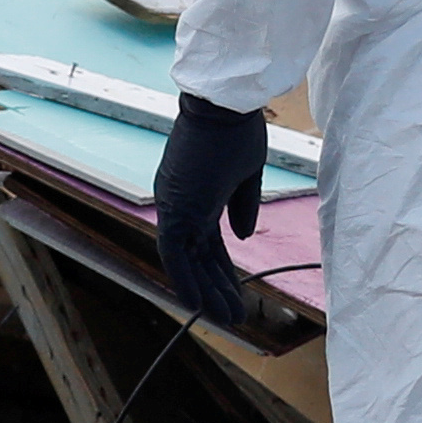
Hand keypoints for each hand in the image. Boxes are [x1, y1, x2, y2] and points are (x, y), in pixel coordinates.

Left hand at [148, 94, 275, 330]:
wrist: (225, 104)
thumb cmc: (237, 129)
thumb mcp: (246, 173)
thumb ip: (242, 206)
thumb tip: (242, 236)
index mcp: (195, 196)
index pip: (208, 244)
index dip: (221, 270)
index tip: (235, 291)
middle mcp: (180, 204)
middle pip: (198, 257)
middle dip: (217, 288)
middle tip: (234, 315)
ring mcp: (175, 207)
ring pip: (187, 261)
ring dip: (206, 291)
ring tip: (226, 317)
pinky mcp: (175, 208)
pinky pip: (176, 254)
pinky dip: (184, 279)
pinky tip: (198, 303)